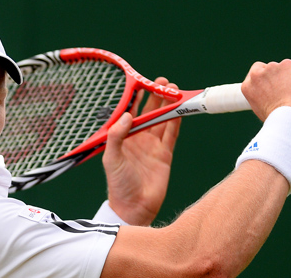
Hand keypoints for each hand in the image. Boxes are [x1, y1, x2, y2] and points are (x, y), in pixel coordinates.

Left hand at [102, 77, 181, 225]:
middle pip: (149, 112)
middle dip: (156, 96)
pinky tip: (179, 109)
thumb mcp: (111, 158)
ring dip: (168, 105)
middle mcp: (138, 138)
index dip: (136, 98)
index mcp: (123, 137)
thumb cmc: (118, 184)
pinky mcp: (165, 154)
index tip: (142, 82)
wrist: (134, 207)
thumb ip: (116, 136)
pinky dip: (176, 121)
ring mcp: (152, 145)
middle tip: (163, 82)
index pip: (130, 112)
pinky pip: (171, 134)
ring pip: (162, 120)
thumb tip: (127, 115)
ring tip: (174, 90)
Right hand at [241, 59, 290, 120]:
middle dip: (280, 76)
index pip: (256, 74)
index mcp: (248, 85)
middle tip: (290, 90)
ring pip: (288, 68)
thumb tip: (275, 99)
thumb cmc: (278, 119)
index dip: (267, 79)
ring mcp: (274, 68)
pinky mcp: (290, 65)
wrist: (288, 117)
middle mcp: (258, 74)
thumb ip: (264, 98)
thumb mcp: (262, 109)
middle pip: (272, 69)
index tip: (274, 86)